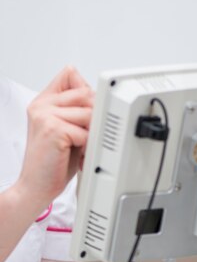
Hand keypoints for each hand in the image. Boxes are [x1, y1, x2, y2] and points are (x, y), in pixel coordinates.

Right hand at [15, 66, 93, 215]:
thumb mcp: (67, 127)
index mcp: (44, 101)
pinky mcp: (53, 128)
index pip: (71, 75)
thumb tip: (96, 90)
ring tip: (79, 146)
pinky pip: (86, 132)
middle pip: (87, 94)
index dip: (87, 94)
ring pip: (90, 112)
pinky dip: (87, 146)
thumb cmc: (54, 160)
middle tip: (83, 136)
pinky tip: (75, 153)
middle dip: (93, 116)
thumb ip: (76, 107)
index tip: (84, 115)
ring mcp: (45, 115)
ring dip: (91, 133)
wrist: (36, 186)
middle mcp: (41, 105)